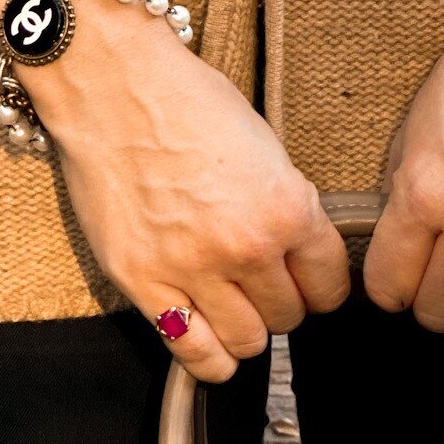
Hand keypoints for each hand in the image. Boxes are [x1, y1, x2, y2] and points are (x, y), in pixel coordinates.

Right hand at [25, 0, 350, 380]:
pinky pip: (193, 353)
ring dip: (247, 329)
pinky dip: (211, 359)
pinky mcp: (143, 281)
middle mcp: (246, 246)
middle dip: (281, 304)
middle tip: (261, 284)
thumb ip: (287, 208)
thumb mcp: (265, 149)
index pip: (330, 285)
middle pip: (290, 317)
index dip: (321, 287)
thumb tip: (299, 257)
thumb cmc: (186, 102)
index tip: (308, 283)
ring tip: (233, 307)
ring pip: (248, 342)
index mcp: (288, 208)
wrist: (113, 83)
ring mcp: (193, 269)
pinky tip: (211, 343)